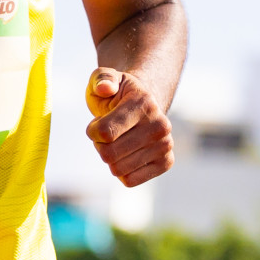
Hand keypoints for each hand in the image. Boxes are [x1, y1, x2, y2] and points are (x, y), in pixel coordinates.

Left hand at [85, 68, 173, 186]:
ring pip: (118, 169)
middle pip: (109, 154)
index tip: (97, 123)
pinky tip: (126, 155)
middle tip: (107, 135)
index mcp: (144, 103)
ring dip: (110, 158)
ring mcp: (165, 145)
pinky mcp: (166, 162)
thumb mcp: (104, 79)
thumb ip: (101, 79)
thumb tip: (106, 88)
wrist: (143, 106)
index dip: (92, 131)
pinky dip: (121, 171)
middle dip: (100, 145)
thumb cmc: (117, 94)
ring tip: (118, 142)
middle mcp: (160, 125)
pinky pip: (130, 181)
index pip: (105, 133)